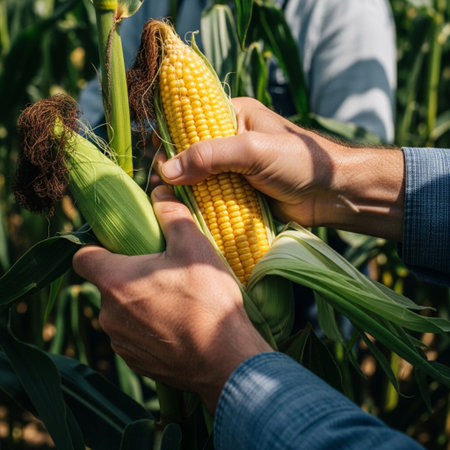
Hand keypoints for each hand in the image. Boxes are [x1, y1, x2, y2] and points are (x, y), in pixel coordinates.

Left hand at [72, 185, 271, 412]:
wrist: (224, 360)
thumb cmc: (207, 300)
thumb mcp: (194, 247)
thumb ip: (172, 215)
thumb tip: (159, 191)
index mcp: (115, 280)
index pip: (82, 256)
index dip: (97, 247)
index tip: (120, 246)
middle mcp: (108, 314)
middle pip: (107, 284)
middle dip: (129, 275)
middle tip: (162, 272)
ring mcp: (119, 341)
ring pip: (120, 311)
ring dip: (138, 302)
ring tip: (173, 301)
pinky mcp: (134, 362)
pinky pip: (132, 336)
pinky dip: (146, 327)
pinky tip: (175, 326)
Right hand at [157, 97, 336, 226]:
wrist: (332, 194)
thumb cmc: (298, 161)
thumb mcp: (251, 150)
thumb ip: (209, 156)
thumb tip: (164, 170)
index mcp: (234, 116)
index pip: (191, 120)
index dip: (171, 136)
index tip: (155, 158)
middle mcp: (231, 140)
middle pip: (192, 152)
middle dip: (175, 168)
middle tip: (160, 186)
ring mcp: (235, 169)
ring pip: (200, 177)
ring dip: (185, 189)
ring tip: (168, 200)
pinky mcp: (240, 193)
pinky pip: (213, 197)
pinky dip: (200, 204)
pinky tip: (186, 212)